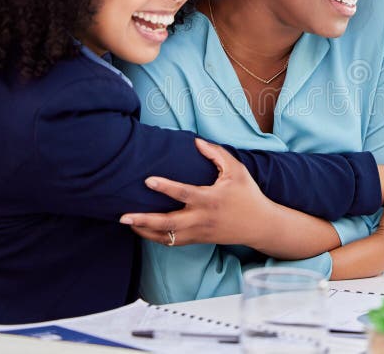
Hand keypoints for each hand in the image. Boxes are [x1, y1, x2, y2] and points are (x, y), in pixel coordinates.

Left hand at [120, 138, 273, 246]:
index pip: (184, 194)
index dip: (166, 187)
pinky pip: (172, 242)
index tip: (148, 180)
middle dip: (144, 220)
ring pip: (167, 236)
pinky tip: (142, 230)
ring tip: (127, 223)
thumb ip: (216, 154)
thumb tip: (196, 142)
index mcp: (211, 199)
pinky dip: (155, 237)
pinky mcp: (198, 240)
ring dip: (145, 231)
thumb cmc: (247, 194)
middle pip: (168, 223)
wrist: (259, 225)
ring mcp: (199, 232)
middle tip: (123, 216)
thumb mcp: (236, 170)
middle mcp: (202, 218)